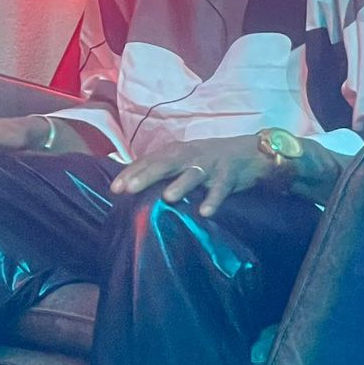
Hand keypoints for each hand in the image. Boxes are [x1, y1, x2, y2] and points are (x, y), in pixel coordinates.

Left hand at [109, 136, 270, 216]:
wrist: (249, 152)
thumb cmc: (209, 159)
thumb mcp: (183, 160)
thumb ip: (161, 169)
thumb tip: (130, 183)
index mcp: (175, 152)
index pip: (148, 161)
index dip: (131, 173)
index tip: (114, 189)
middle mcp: (189, 155)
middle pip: (165, 164)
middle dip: (146, 175)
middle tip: (129, 189)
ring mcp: (209, 164)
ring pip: (192, 174)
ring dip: (180, 184)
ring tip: (167, 197)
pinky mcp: (229, 175)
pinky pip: (221, 188)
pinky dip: (213, 199)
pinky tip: (205, 212)